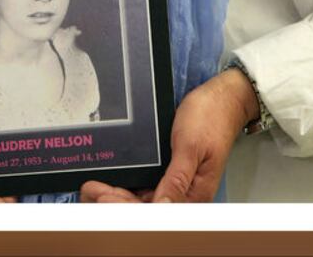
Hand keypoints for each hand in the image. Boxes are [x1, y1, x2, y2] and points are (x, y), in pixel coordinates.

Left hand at [80, 69, 256, 203]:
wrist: (221, 100)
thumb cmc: (211, 119)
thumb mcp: (191, 147)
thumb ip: (178, 178)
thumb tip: (164, 205)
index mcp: (196, 192)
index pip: (158, 211)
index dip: (129, 207)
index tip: (105, 198)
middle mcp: (185, 192)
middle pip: (147, 207)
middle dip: (117, 202)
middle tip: (91, 191)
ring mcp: (176, 182)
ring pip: (143, 197)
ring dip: (118, 194)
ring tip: (94, 187)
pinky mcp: (169, 171)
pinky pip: (145, 183)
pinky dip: (126, 183)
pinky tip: (110, 180)